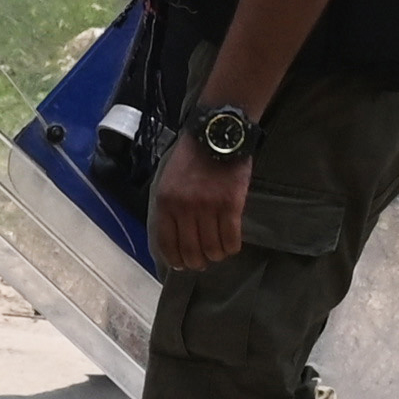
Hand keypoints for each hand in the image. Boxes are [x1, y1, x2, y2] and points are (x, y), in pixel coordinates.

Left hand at [149, 131, 250, 274]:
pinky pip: (231, 238)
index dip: (175, 260)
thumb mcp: (169, 180)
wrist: (217, 133)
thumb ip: (170, 207)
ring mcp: (208, 207)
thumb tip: (175, 238)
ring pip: (212, 248)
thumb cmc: (192, 156)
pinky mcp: (231, 205)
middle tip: (204, 261)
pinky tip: (232, 245)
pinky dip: (232, 247)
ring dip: (216, 255)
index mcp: (166, 202)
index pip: (167, 243)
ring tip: (219, 252)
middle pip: (191, 251)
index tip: (183, 265)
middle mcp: (184, 208)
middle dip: (198, 262)